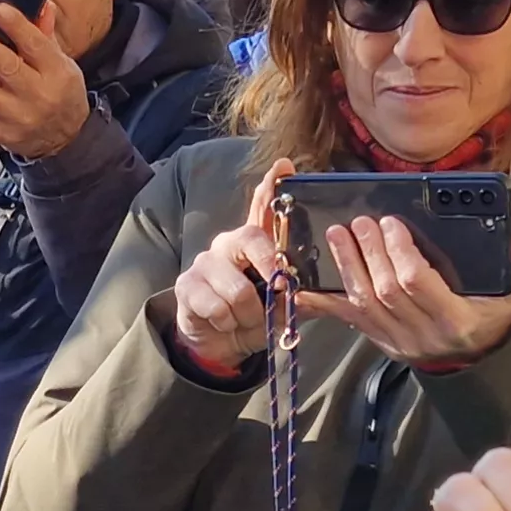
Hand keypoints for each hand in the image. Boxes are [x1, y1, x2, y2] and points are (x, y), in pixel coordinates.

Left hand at [0, 1, 91, 158]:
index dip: (18, 26)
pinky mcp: (3, 134)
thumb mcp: (62, 64)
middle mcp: (38, 95)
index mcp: (56, 72)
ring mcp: (18, 118)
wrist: (67, 138)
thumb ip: (44, 36)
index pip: (36, 45)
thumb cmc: (62, 93)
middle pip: (9, 69)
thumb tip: (41, 5)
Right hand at [172, 159, 299, 373]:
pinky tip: (224, 323)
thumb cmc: (254, 319)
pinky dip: (228, 324)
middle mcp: (229, 243)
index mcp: (254, 244)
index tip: (285, 166)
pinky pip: (218, 307)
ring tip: (245, 319)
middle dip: (270, 270)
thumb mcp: (284, 307)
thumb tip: (324, 290)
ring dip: (249, 315)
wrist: (219, 345)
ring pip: (238, 290)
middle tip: (278, 294)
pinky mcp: (187, 284)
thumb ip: (302, 295)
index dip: (272, 185)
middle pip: (252, 239)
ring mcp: (205, 262)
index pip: (263, 206)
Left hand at [301, 223, 510, 367]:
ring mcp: (398, 340)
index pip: (417, 283)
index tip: (390, 223)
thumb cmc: (493, 318)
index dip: (399, 252)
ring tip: (336, 234)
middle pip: (384, 289)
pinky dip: (324, 303)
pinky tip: (301, 286)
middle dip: (368, 252)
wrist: (479, 361)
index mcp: (456, 319)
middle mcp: (423, 334)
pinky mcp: (380, 341)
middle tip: (359, 222)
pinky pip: (348, 321)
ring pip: (363, 303)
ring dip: (346, 266)